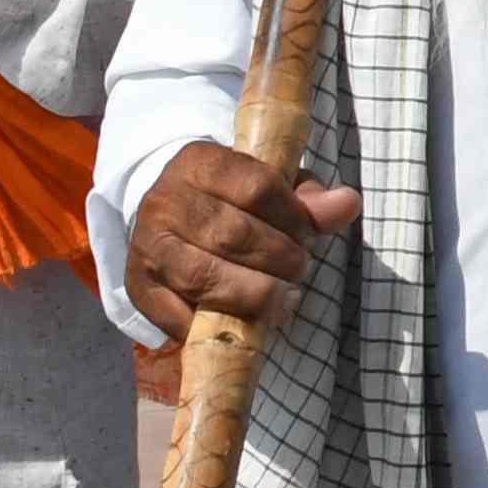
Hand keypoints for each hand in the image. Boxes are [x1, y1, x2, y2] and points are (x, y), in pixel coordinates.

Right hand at [127, 143, 357, 337]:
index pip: (257, 187)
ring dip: (258, 295)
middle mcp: (163, 201)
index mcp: (198, 162)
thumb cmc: (233, 204)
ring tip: (283, 298)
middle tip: (299, 270)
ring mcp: (146, 247)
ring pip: (207, 277)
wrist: (170, 223)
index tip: (308, 234)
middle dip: (281, 260)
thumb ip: (309, 200)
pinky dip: (222, 325)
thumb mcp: (273, 189)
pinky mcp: (140, 289)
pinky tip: (247, 321)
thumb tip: (347, 204)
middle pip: (234, 235)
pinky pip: (182, 316)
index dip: (294, 218)